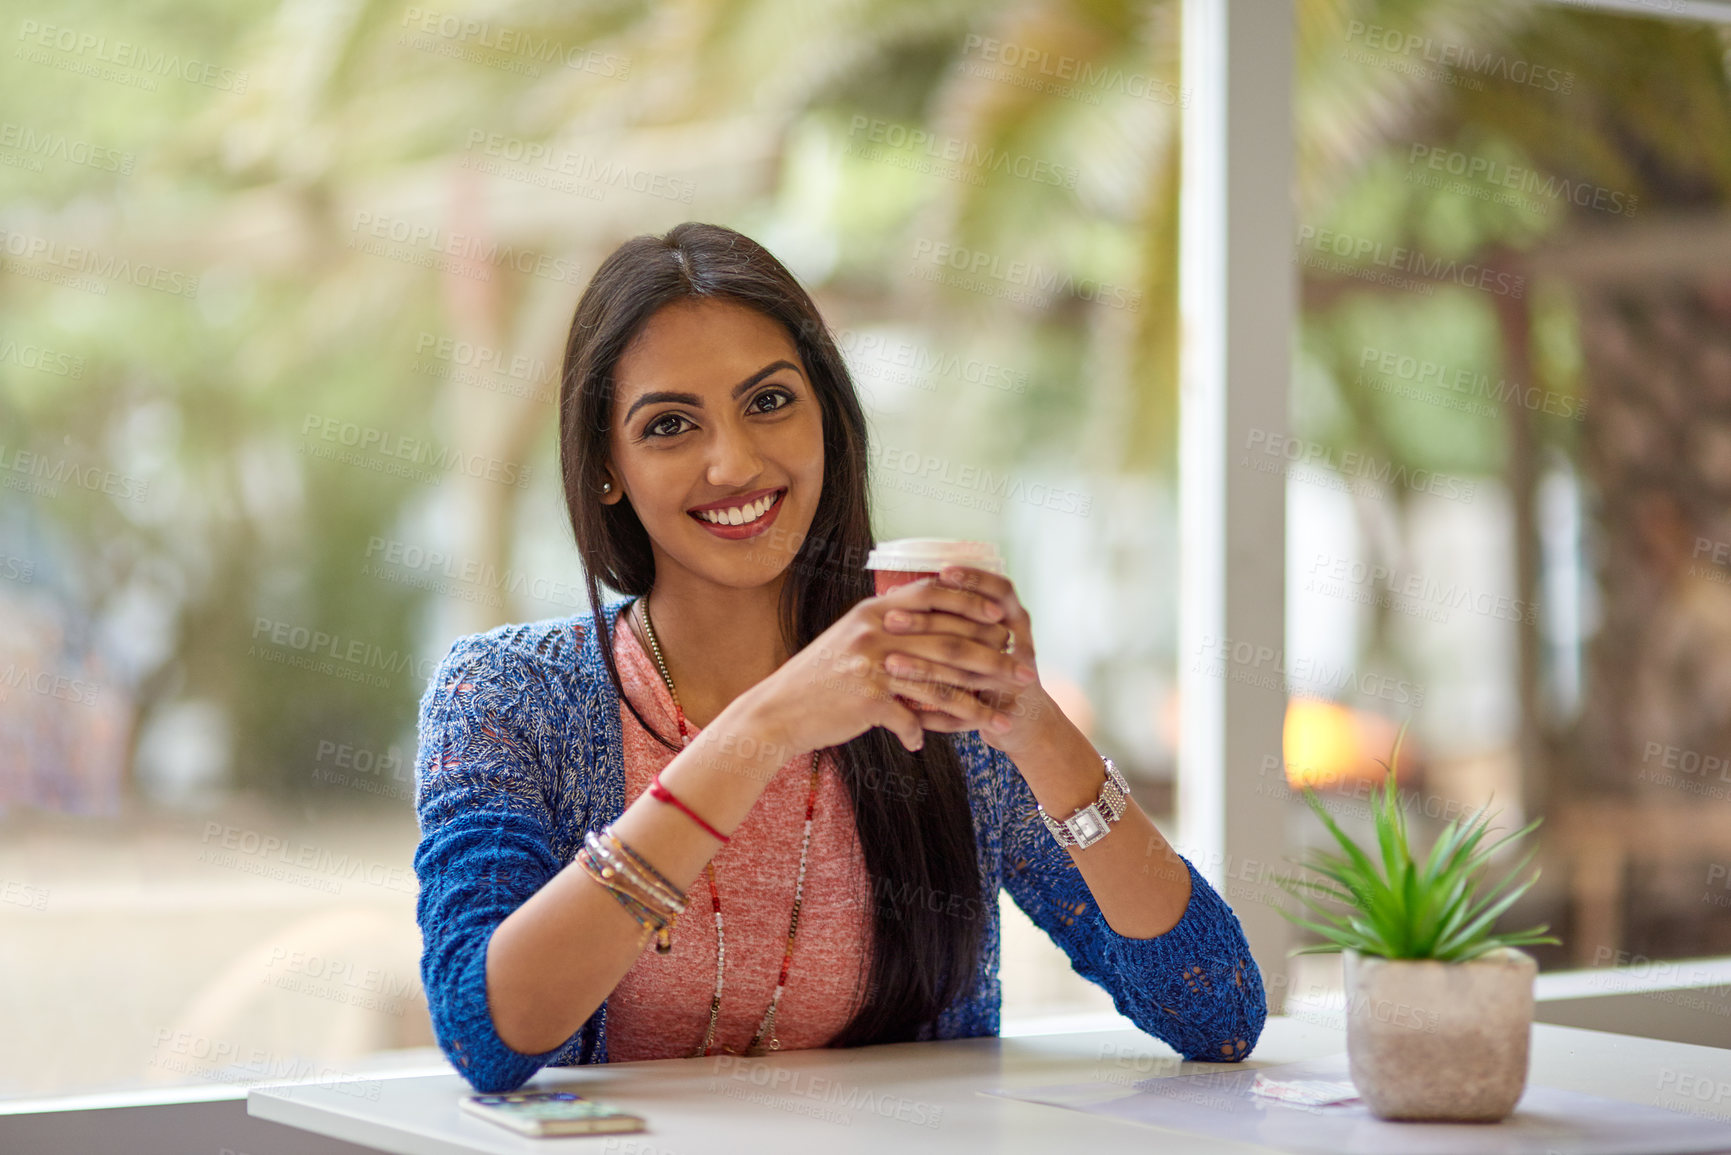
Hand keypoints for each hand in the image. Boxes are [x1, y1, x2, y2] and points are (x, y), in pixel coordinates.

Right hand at [742, 576, 1016, 754]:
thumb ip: (889, 626)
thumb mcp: (852, 638)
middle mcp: (877, 631)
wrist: (778, 709)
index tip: (1003, 617)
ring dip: (976, 705)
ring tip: (1002, 719)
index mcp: (876, 610)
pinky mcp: (867, 699)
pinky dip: (919, 733)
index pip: (934, 595)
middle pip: (949, 642)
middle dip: (994, 659)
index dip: (972, 603)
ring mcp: (872, 665)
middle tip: (1025, 672)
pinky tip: (922, 744)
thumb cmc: (820, 677)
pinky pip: (908, 718)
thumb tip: (930, 622)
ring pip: (940, 684)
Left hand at [876, 564, 1057, 756]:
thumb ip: (952, 612)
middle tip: (890, 619)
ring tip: (890, 663)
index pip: (1000, 590)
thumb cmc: (990, 664)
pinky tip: (903, 707)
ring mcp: (1014, 684)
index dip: (973, 579)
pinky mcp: (1004, 716)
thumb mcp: (983, 632)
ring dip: (924, 670)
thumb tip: (896, 589)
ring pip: (965, 675)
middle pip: (975, 631)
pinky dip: (933, 714)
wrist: (1024, 717)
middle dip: (929, 624)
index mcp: (1017, 620)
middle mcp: (1022, 648)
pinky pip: (963, 716)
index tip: (937, 572)